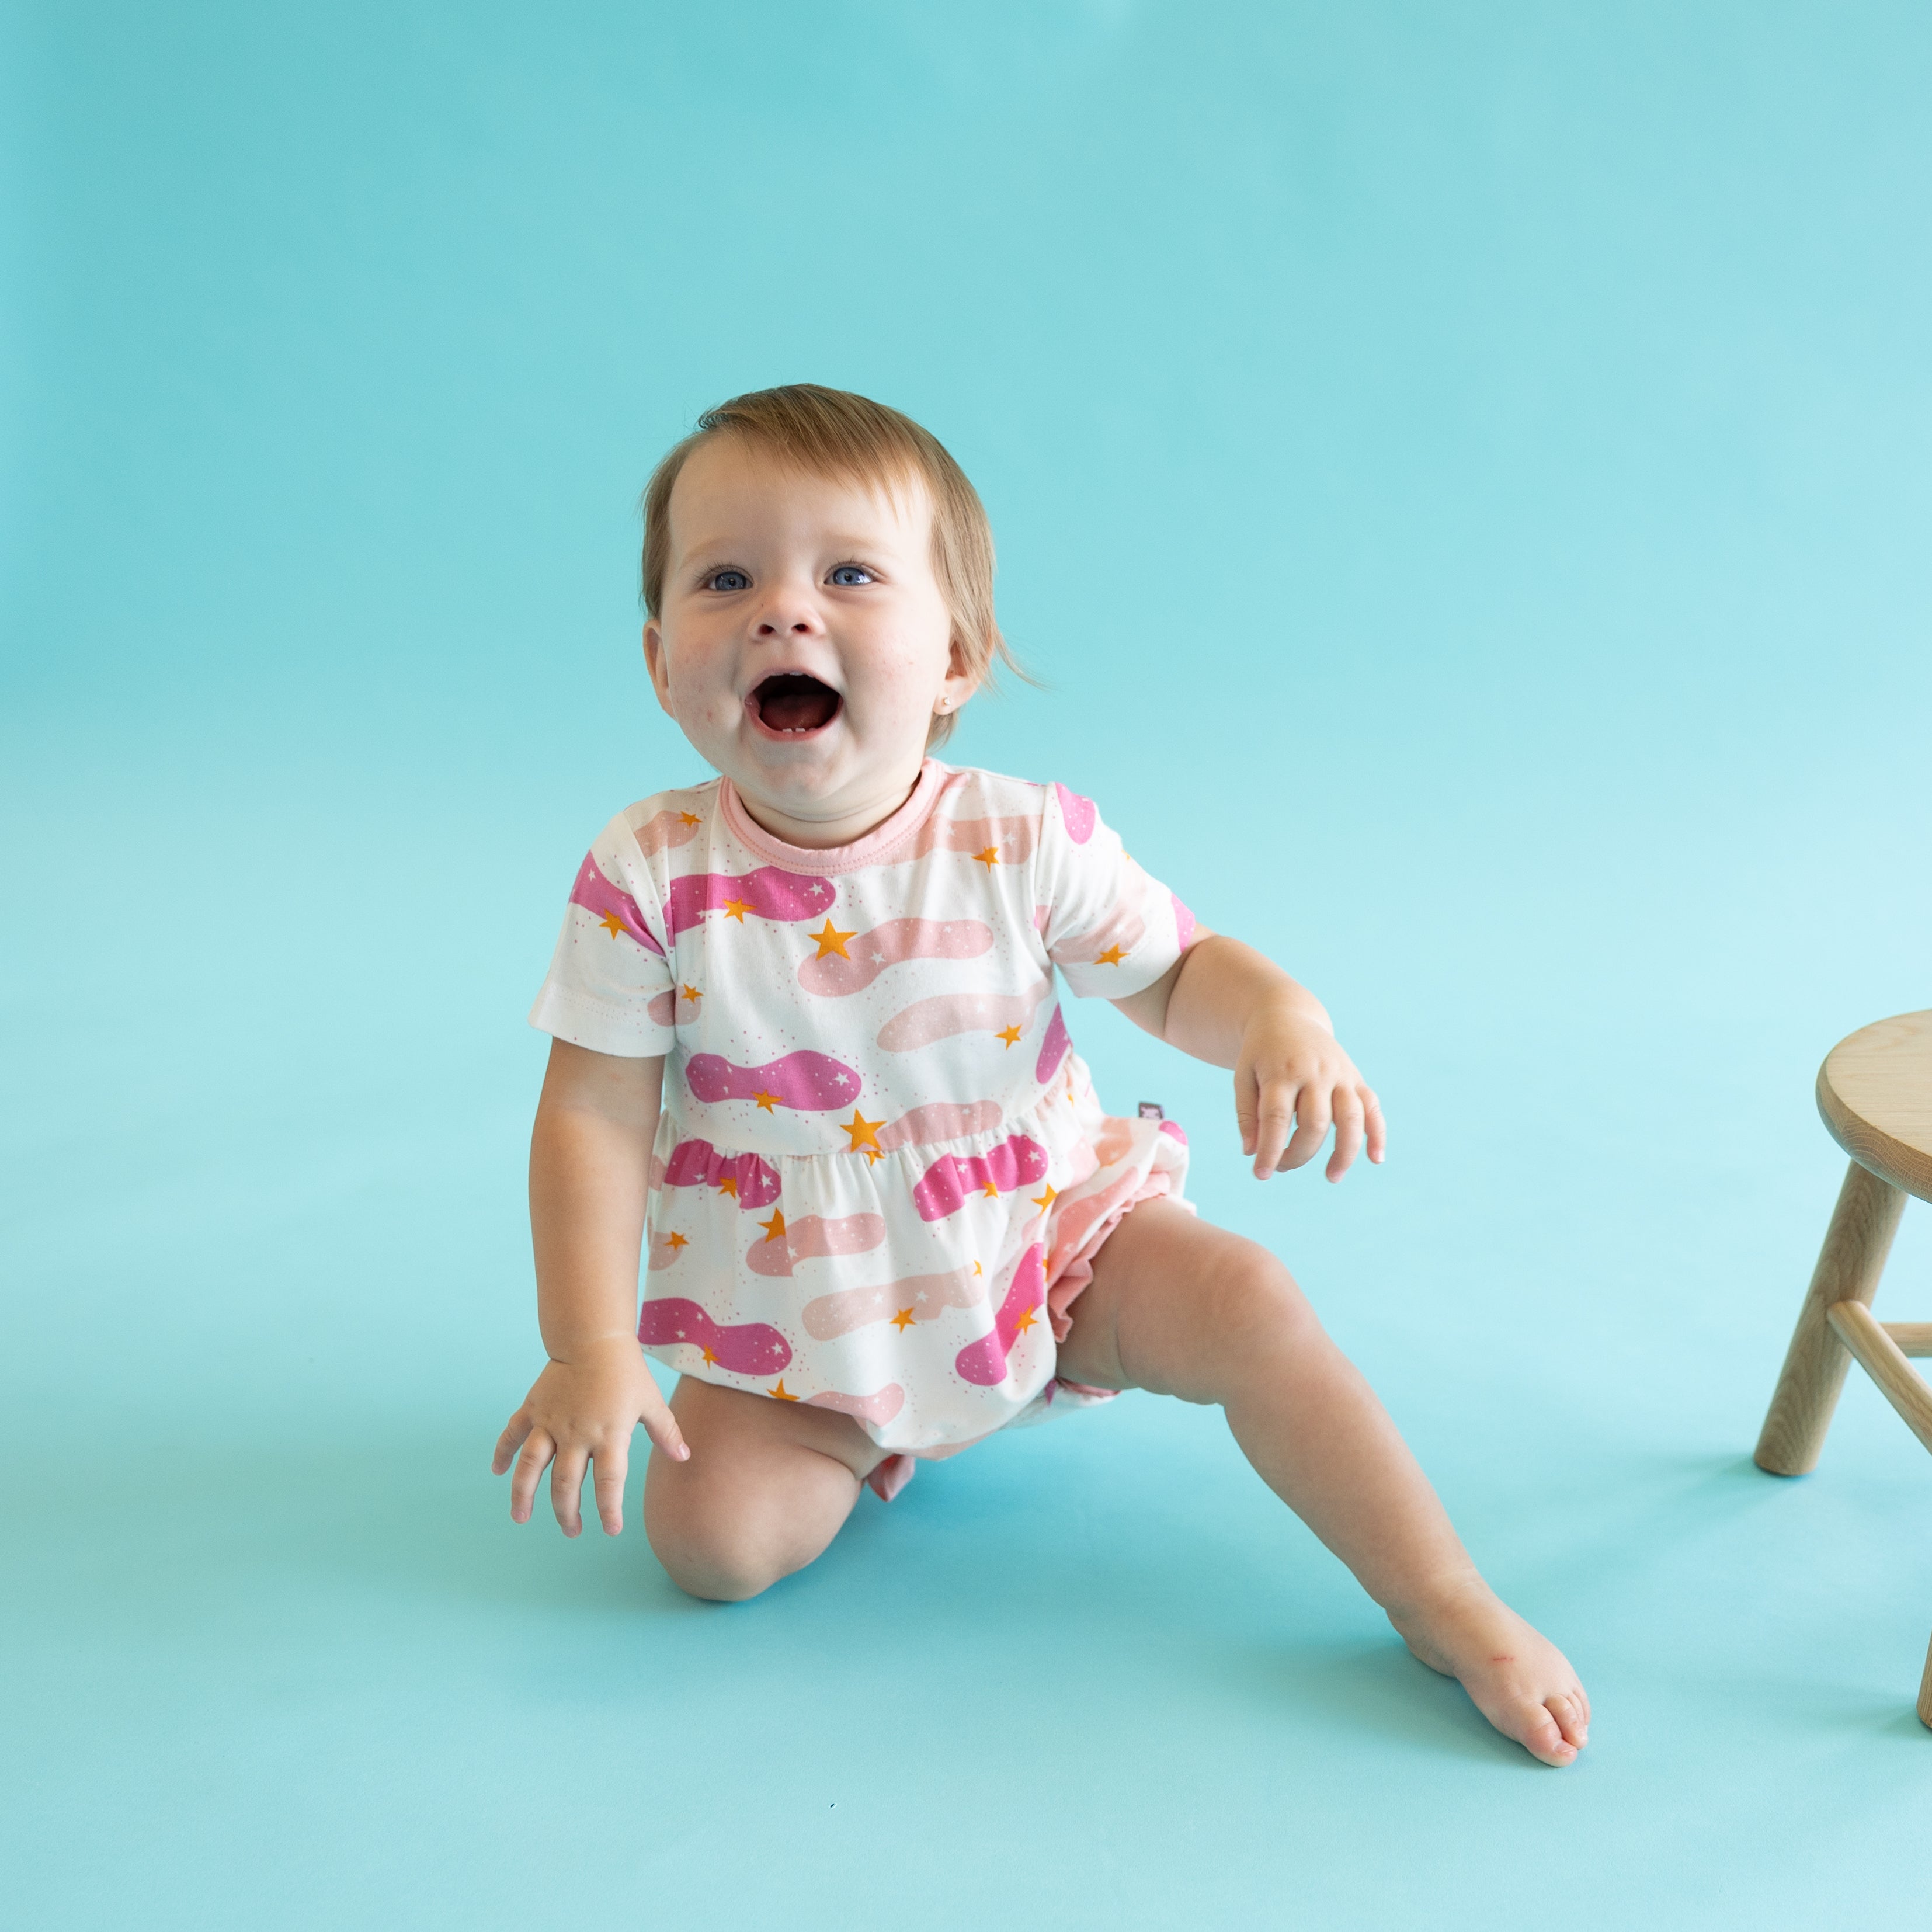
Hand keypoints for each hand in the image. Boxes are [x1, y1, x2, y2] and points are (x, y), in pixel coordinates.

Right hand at [491, 1336, 688, 1535]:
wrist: (593, 1337)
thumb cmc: (626, 1372)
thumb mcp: (651, 1402)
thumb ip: (666, 1432)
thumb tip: (684, 1456)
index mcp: (609, 1435)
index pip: (609, 1482)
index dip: (609, 1509)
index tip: (610, 1530)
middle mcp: (577, 1434)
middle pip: (566, 1483)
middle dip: (567, 1512)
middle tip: (572, 1531)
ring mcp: (551, 1422)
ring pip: (532, 1466)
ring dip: (524, 1494)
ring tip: (521, 1518)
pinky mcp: (534, 1409)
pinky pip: (513, 1434)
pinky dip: (502, 1452)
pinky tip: (497, 1471)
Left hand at [1234, 1006, 1385, 1181]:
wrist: (1286, 1015)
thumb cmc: (1260, 1053)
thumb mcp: (1243, 1076)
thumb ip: (1247, 1114)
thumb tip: (1252, 1152)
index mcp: (1281, 1070)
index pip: (1276, 1117)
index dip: (1270, 1149)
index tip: (1260, 1174)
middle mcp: (1314, 1072)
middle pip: (1314, 1122)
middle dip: (1298, 1154)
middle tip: (1282, 1168)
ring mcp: (1339, 1074)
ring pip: (1350, 1117)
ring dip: (1344, 1152)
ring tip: (1332, 1177)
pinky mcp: (1355, 1078)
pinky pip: (1372, 1107)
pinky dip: (1377, 1133)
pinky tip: (1376, 1159)